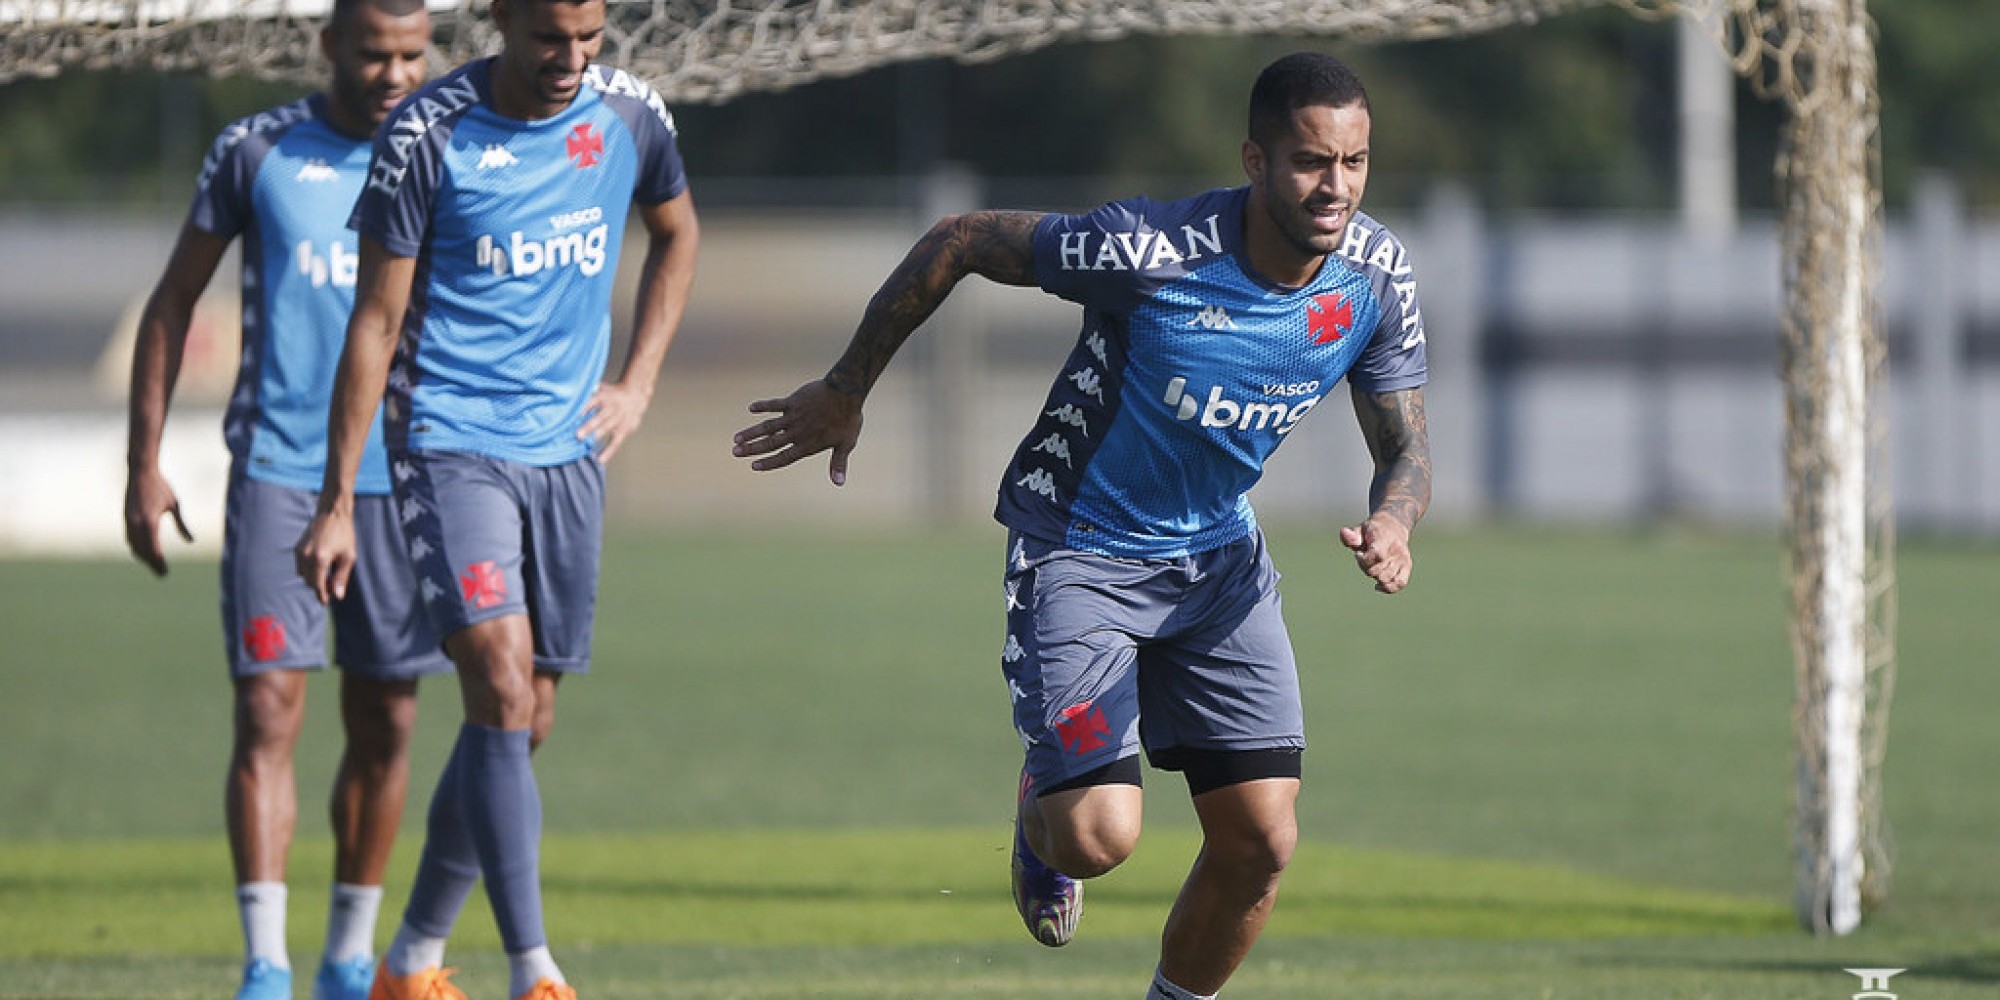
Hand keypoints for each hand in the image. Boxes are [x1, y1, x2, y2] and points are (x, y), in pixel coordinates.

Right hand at [123, 466, 192, 576]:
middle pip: (143, 551)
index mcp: (150, 521)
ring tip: (153, 564)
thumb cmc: (161, 486)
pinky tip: (142, 551)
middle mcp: (136, 523)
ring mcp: (128, 520)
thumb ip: (182, 524)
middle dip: (152, 563)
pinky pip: (129, 537)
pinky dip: (135, 546)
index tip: (165, 572)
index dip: (159, 562)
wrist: (141, 472)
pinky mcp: (125, 517)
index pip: (153, 549)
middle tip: (161, 574)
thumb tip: (191, 541)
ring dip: (142, 556)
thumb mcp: (175, 505)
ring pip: (133, 545)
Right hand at [295, 505, 356, 604]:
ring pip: (303, 575)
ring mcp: (300, 551)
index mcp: (320, 559)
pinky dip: (308, 569)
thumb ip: (342, 577)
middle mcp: (306, 556)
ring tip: (328, 574)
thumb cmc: (344, 534)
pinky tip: (320, 564)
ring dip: (313, 578)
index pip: (317, 585)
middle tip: (332, 585)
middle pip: (309, 581)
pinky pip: (300, 565)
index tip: (326, 602)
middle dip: (319, 587)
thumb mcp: (349, 556)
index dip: (322, 595)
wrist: (332, 513)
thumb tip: (338, 596)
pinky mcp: (297, 547)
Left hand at [579, 380, 651, 463]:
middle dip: (589, 427)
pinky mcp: (625, 429)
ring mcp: (619, 419)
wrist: (635, 395)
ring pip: (607, 429)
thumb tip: (567, 397)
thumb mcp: (600, 388)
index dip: (583, 408)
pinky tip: (600, 459)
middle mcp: (612, 408)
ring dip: (597, 438)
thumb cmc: (611, 393)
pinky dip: (609, 451)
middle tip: (578, 436)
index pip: (592, 402)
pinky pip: (616, 442)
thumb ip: (586, 392)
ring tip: (587, 448)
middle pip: (600, 417)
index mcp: (604, 396)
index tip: (573, 416)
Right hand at [731, 379, 863, 485]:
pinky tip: (751, 408)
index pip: (784, 457)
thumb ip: (838, 463)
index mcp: (808, 444)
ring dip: (752, 432)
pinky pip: (775, 404)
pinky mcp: (793, 401)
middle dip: (752, 449)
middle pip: (771, 443)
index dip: (769, 462)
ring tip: (737, 438)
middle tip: (735, 452)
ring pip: (768, 426)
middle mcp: (797, 432)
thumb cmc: (847, 419)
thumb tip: (839, 484)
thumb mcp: (846, 443)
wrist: (846, 393)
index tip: (754, 466)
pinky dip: (763, 406)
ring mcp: (794, 416)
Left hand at [1339, 514, 1413, 593]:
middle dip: (1366, 568)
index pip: (1377, 555)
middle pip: (1378, 570)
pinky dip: (1388, 588)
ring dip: (1375, 577)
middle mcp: (1397, 550)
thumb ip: (1351, 535)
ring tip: (1373, 566)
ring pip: (1387, 579)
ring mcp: (1403, 559)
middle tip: (1364, 559)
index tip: (1358, 554)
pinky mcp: (1407, 567)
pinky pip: (1400, 583)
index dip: (1364, 560)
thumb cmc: (1372, 531)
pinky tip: (1378, 586)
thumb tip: (1343, 533)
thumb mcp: (1360, 529)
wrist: (1393, 527)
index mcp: (1385, 538)